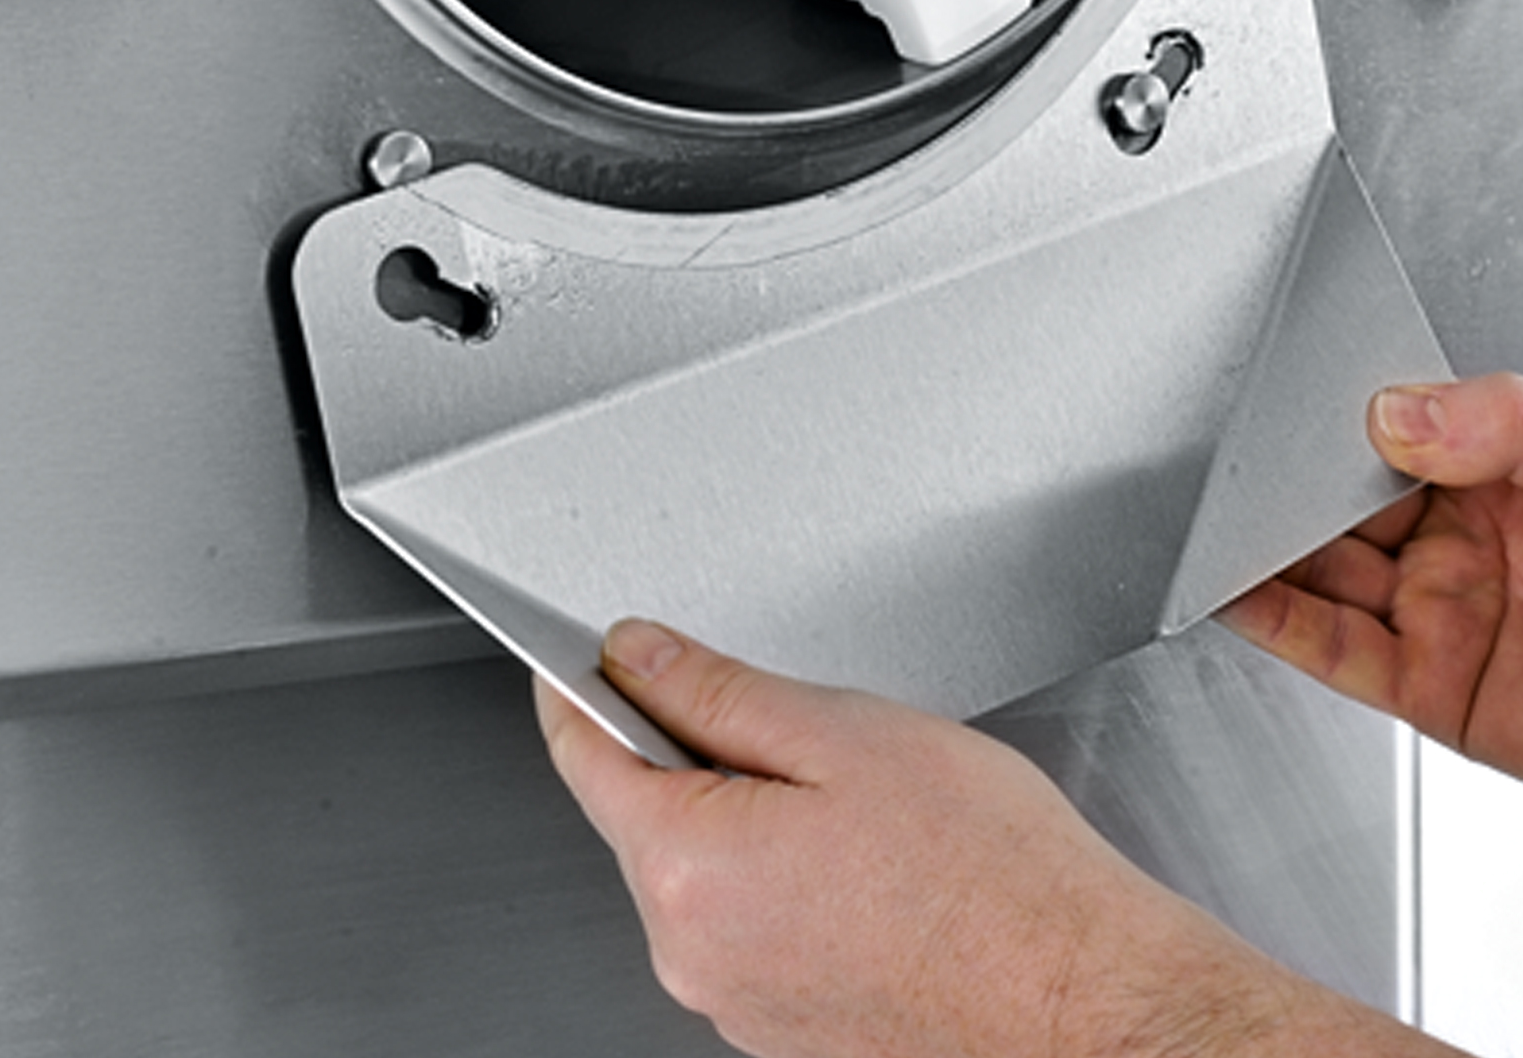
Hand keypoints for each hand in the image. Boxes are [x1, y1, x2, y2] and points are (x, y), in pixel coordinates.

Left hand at [535, 622, 1438, 1057]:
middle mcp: (693, 952)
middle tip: (796, 725)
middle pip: (643, 810)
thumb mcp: (841, 730)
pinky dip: (783, 879)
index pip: (579, 749)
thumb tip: (635, 655)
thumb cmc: (993, 878)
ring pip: (702, 867)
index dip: (581, 681)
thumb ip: (714, 687)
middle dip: (694, 749)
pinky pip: (750, 923)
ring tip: (860, 809)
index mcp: (689, 865)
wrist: (1091, 1002)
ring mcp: (737, 1002)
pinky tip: (869, 867)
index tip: (586, 651)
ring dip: (747, 817)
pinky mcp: (784, 1027)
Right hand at [1221, 373, 1522, 776]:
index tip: (1277, 402)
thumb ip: (1500, 421)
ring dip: (1256, 550)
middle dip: (1278, 483)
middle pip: (1341, 502)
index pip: (1391, 428)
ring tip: (1203, 523)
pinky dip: (1272, 621)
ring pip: (1324, 574)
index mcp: (1515, 469)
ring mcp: (1458, 617)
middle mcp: (1482, 541)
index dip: (1327, 417)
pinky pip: (1334, 650)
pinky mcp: (1440, 692)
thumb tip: (1396, 411)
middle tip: (1231, 467)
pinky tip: (1230, 589)